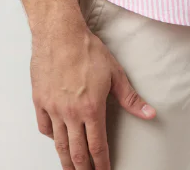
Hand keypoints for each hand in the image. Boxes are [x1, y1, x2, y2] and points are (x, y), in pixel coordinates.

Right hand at [31, 20, 155, 168]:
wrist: (60, 33)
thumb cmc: (86, 49)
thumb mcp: (115, 72)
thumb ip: (131, 98)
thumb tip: (150, 113)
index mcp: (91, 108)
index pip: (98, 147)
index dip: (102, 165)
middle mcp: (71, 113)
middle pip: (77, 152)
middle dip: (83, 169)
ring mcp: (53, 108)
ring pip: (59, 144)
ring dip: (66, 160)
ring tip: (71, 169)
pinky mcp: (39, 101)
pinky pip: (44, 128)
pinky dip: (51, 137)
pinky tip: (57, 139)